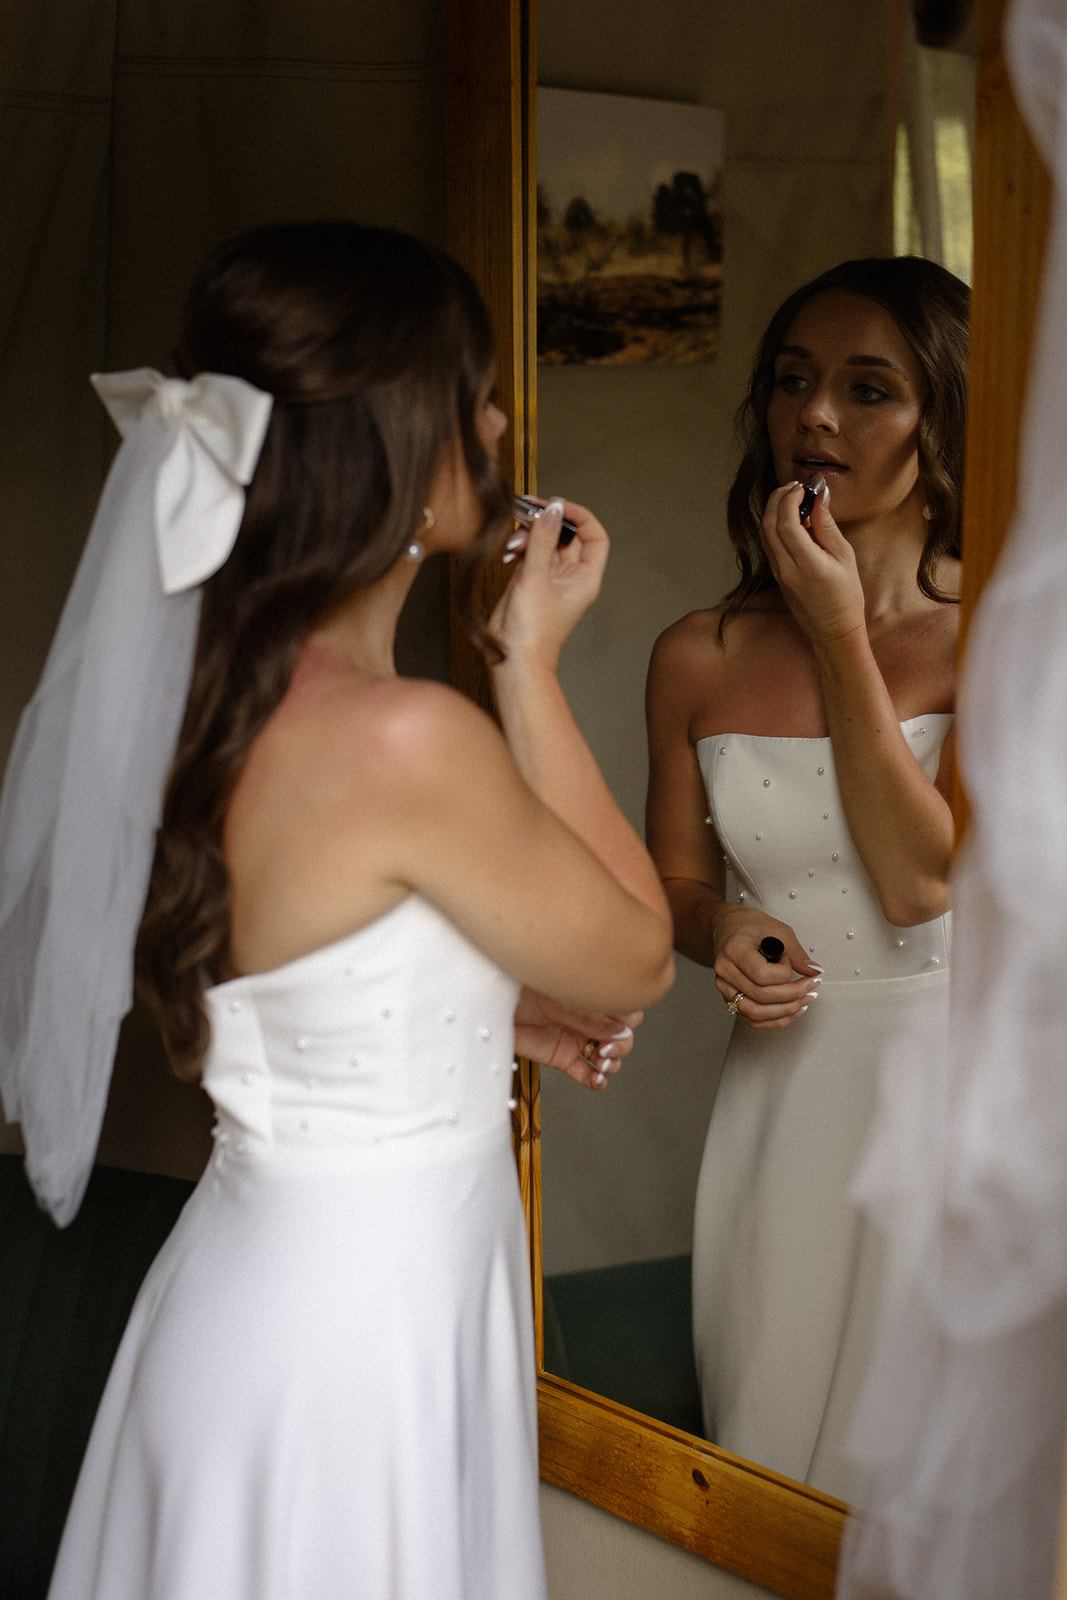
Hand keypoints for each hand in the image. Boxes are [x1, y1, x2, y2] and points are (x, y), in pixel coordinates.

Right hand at [489, 498, 607, 672]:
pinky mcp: (531, 584)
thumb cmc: (532, 633)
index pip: (594, 535)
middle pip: (567, 536)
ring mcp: (551, 580)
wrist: (513, 660)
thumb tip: (552, 509)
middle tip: (528, 513)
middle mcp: (571, 578)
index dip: (578, 515)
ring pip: (545, 544)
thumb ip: (543, 540)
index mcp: (585, 578)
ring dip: (529, 536)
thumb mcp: (536, 578)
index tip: (556, 505)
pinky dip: (519, 549)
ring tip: (514, 542)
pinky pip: (530, 556)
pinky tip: (508, 553)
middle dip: (547, 522)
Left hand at [513, 988, 640, 1089]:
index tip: (619, 1023)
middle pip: (623, 1035)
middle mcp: (588, 1017)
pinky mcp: (563, 1057)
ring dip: (612, 1063)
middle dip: (622, 1044)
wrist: (488, 1000)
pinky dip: (596, 1080)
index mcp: (591, 994)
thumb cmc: (520, 985)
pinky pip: (586, 1073)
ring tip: (601, 1063)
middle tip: (606, 1047)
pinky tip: (596, 1079)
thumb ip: (586, 1016)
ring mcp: (577, 1038)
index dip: (628, 1018)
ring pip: (609, 1056)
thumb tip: (619, 1031)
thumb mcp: (557, 997)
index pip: (626, 1007)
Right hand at [710, 905, 820, 1030]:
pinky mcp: (729, 999)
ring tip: (804, 1001)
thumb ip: (796, 953)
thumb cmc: (749, 926)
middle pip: (761, 996)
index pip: (762, 975)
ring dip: (785, 1011)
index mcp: (734, 950)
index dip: (784, 972)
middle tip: (811, 986)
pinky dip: (775, 1020)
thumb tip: (814, 971)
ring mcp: (725, 988)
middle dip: (793, 995)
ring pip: (756, 1013)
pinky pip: (752, 1019)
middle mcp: (725, 971)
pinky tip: (791, 1011)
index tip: (789, 960)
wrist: (728, 928)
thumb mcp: (777, 929)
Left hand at [758, 481, 865, 647]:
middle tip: (794, 486)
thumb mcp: (844, 557)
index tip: (803, 486)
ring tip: (793, 498)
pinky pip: (769, 544)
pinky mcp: (776, 575)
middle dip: (777, 498)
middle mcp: (786, 569)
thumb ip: (827, 525)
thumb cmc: (846, 595)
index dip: (790, 498)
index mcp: (806, 564)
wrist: (833, 629)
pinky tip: (791, 518)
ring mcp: (778, 573)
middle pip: (768, 524)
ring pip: (765, 534)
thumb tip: (818, 496)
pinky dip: (775, 525)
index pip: (786, 523)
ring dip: (774, 510)